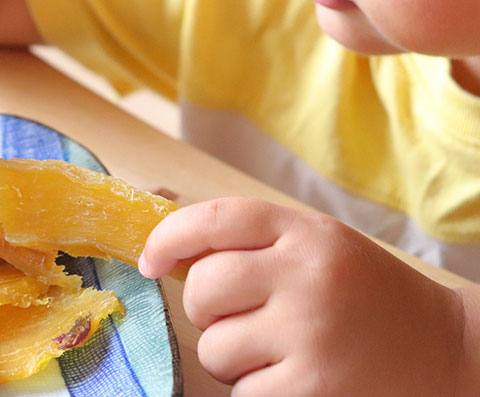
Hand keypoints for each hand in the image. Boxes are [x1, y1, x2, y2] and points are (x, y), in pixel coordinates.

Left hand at [139, 197, 470, 394]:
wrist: (447, 350)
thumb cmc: (366, 296)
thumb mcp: (318, 249)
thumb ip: (255, 244)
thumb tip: (172, 256)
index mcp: (307, 233)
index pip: (217, 218)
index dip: (169, 237)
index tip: (150, 261)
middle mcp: (306, 276)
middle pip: (202, 288)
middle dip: (206, 310)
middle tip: (239, 318)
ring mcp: (308, 334)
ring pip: (213, 348)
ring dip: (231, 357)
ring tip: (279, 353)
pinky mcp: (310, 389)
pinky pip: (239, 392)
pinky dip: (254, 390)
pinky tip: (293, 380)